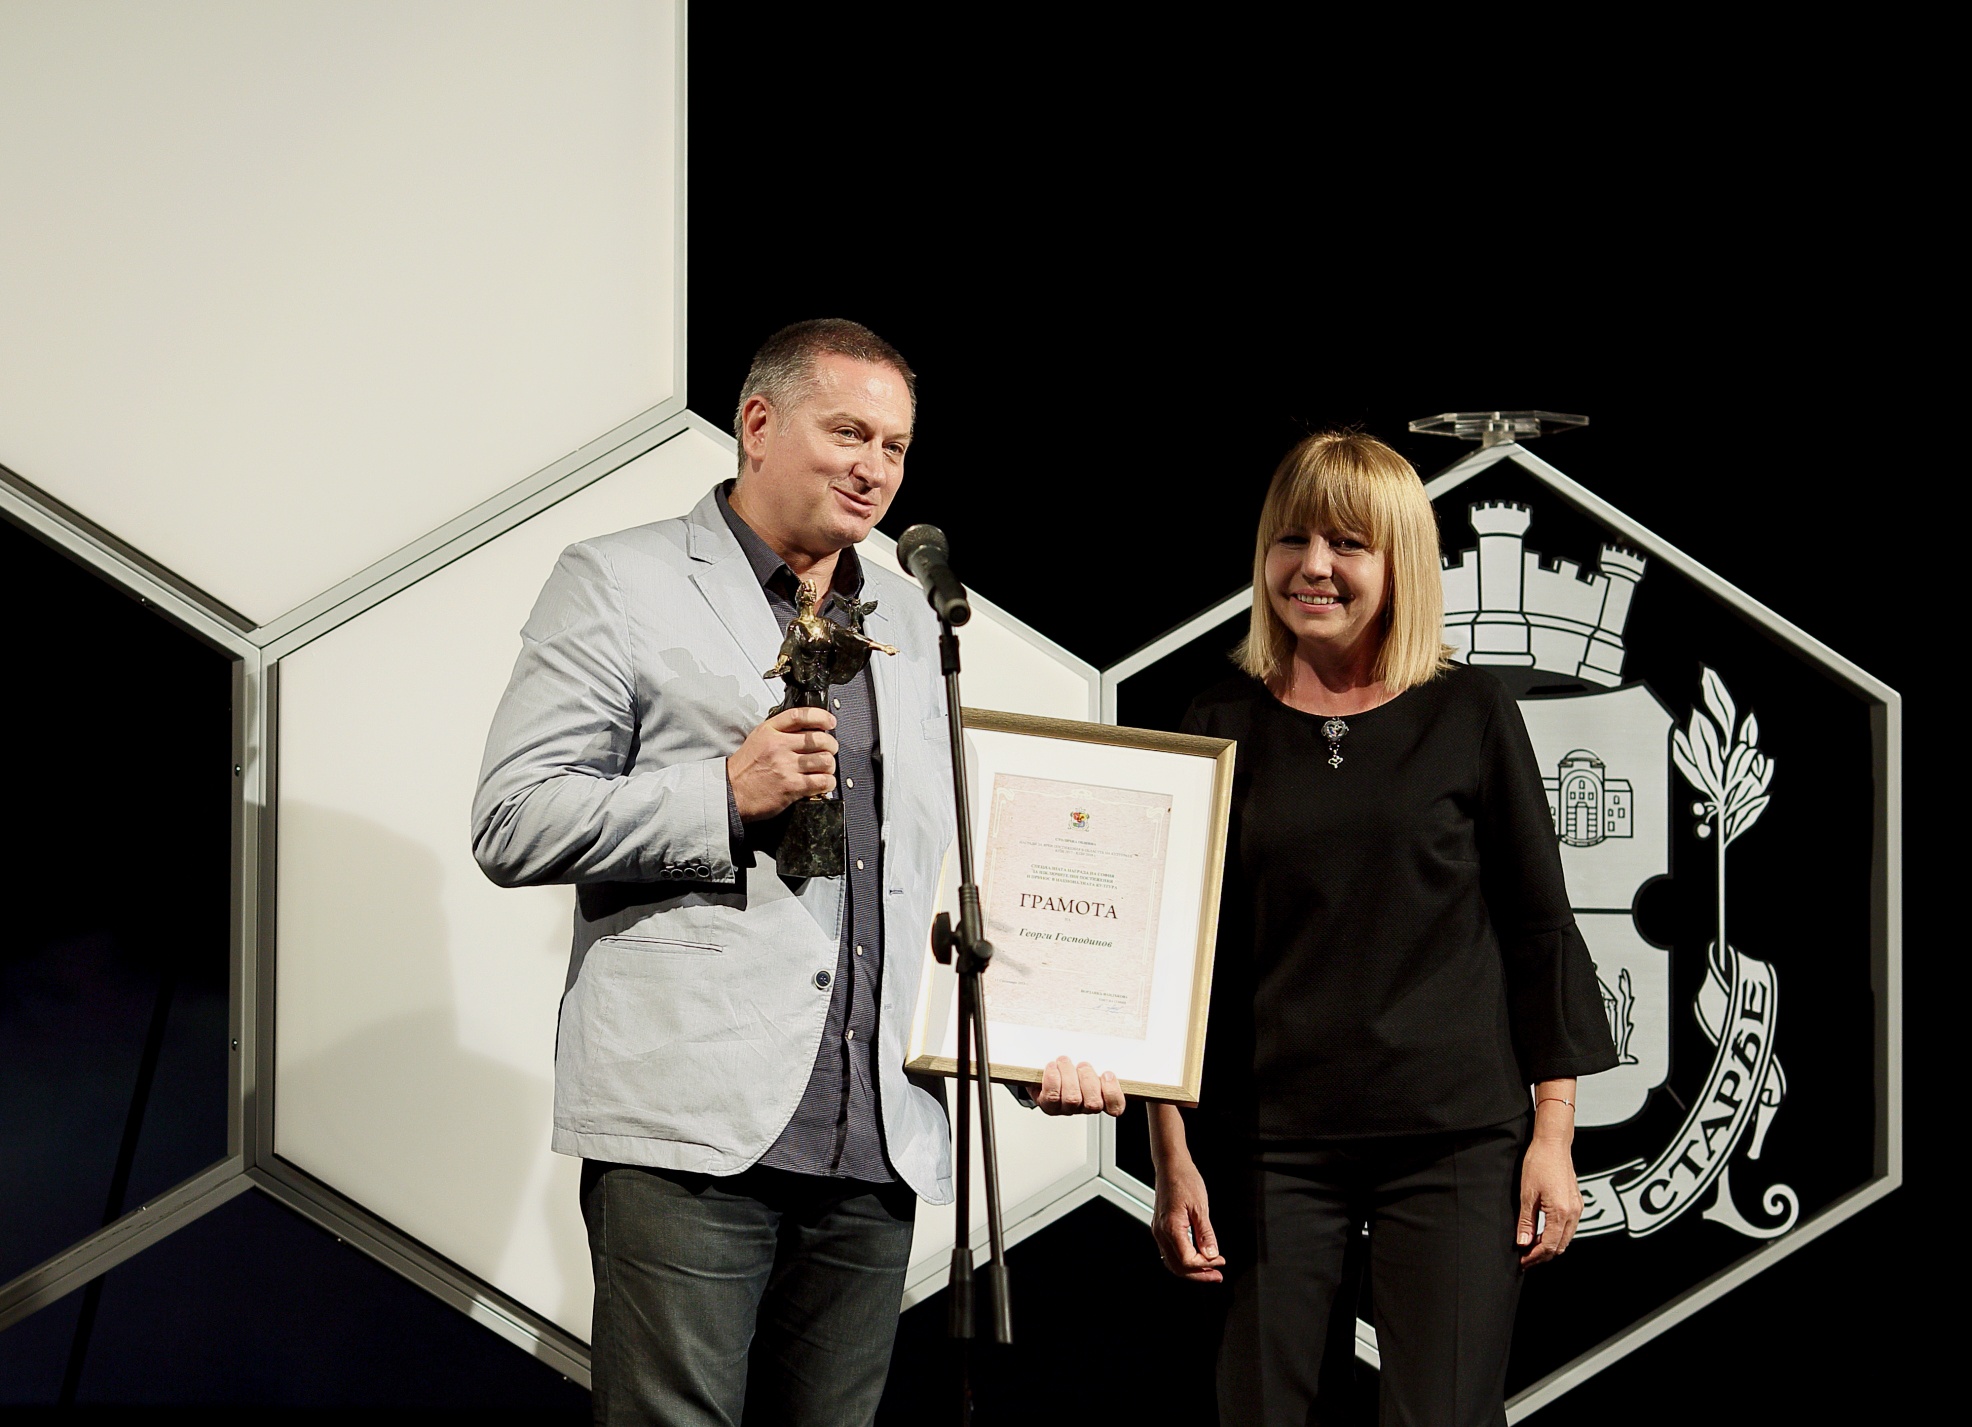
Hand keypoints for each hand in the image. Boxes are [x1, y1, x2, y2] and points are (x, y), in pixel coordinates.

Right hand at [727, 707, 837, 820]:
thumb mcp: (758, 739)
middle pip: (820, 739)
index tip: (830, 722)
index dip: (821, 717)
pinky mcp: (792, 787)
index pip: (801, 716)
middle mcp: (779, 746)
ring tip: (824, 769)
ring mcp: (786, 767)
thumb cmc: (744, 769)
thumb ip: (780, 732)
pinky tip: (823, 783)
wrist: (731, 793)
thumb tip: (809, 729)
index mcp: (770, 732)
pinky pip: (822, 781)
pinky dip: (828, 782)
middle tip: (828, 751)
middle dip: (831, 746)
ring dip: (829, 766)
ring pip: (825, 760)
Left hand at [1034, 1056, 1123, 1115]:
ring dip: (1069, 1075)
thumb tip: (1109, 1052)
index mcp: (1101, 1099)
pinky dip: (1052, 1078)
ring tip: (1064, 1061)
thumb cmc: (1072, 1069)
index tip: (1107, 1074)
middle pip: (1093, 1103)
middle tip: (1082, 1065)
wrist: (1046, 1074)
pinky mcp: (1048, 1105)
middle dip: (1088, 1079)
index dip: (1112, 1092)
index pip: (1115, 1108)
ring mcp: (1066, 1108)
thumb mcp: (1090, 1063)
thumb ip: (1102, 1061)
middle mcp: (1084, 1107)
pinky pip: (1052, 1096)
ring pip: (1072, 1098)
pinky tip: (1053, 1067)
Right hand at [1152, 1156, 1225, 1282]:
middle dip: (1199, 1275)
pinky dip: (1184, 1260)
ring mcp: (1158, 1230)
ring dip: (1192, 1270)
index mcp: (1171, 1228)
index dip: (1206, 1265)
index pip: (1187, 1260)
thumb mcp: (1200, 1207)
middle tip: (1217, 1275)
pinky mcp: (1160, 1227)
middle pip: (1178, 1267)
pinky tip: (1197, 1258)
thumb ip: (1206, 1234)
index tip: (1220, 1261)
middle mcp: (1161, 1232)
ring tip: (1209, 1270)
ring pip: (1172, 1262)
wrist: (1171, 1165)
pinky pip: (1170, 1252)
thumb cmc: (1184, 1180)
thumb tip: (1211, 1254)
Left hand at [1517, 1136, 1583, 1266]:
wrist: (1553, 1144)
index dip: (1535, 1257)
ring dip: (1550, 1247)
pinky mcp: (1576, 1203)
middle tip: (1525, 1259)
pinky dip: (1556, 1235)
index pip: (1549, 1245)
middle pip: (1560, 1246)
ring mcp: (1577, 1208)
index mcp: (1561, 1212)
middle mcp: (1573, 1212)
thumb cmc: (1539, 1163)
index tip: (1523, 1261)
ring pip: (1566, 1238)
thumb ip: (1526, 1222)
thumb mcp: (1527, 1194)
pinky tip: (1542, 1234)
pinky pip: (1569, 1228)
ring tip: (1531, 1248)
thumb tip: (1523, 1243)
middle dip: (1542, 1256)